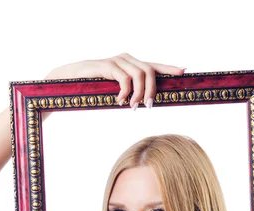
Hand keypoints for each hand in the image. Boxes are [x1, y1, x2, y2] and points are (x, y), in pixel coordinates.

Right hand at [45, 53, 185, 108]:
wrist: (69, 80)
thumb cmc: (92, 89)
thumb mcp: (114, 92)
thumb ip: (128, 94)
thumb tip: (143, 104)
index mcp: (130, 65)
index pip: (154, 65)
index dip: (169, 67)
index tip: (184, 71)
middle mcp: (126, 59)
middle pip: (150, 71)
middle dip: (152, 90)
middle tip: (149, 106)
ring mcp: (117, 61)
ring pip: (139, 74)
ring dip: (139, 94)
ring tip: (132, 107)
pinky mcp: (107, 65)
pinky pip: (124, 78)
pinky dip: (125, 92)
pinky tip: (120, 101)